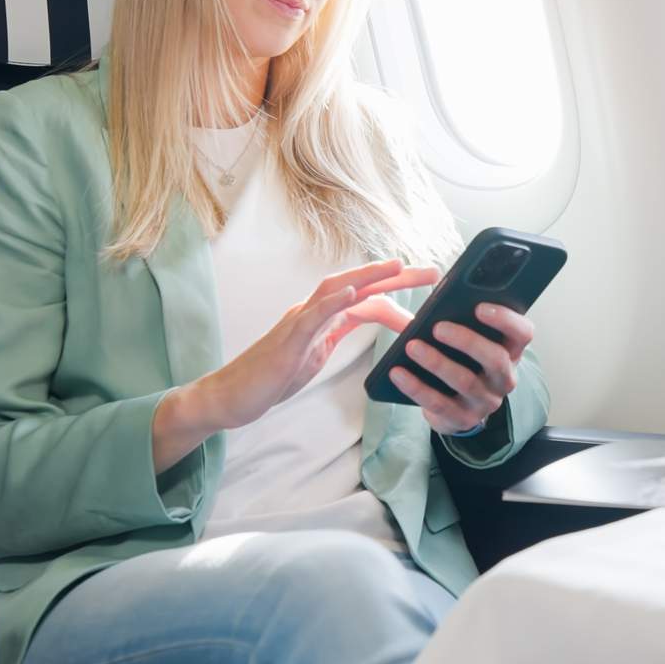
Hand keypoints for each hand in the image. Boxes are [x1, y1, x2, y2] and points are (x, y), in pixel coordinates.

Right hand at [194, 260, 439, 430]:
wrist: (231, 397)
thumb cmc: (270, 378)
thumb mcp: (313, 354)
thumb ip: (334, 335)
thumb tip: (359, 323)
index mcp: (320, 317)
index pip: (364, 296)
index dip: (396, 289)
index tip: (428, 289)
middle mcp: (310, 312)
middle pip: (357, 284)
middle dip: (395, 276)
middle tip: (433, 272)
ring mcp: (297, 323)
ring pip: (336, 290)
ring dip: (369, 276)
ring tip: (398, 266)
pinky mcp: (287, 341)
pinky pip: (311, 316)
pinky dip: (331, 301)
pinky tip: (351, 291)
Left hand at [388, 303, 534, 436]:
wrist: (456, 408)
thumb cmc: (462, 362)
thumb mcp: (470, 343)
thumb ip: (464, 323)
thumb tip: (438, 303)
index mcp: (510, 351)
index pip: (523, 334)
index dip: (505, 320)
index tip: (479, 307)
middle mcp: (504, 378)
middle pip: (496, 359)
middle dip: (467, 341)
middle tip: (438, 327)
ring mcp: (485, 402)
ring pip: (465, 381)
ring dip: (437, 362)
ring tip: (412, 346)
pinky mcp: (462, 419)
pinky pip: (439, 403)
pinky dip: (416, 387)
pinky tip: (397, 373)